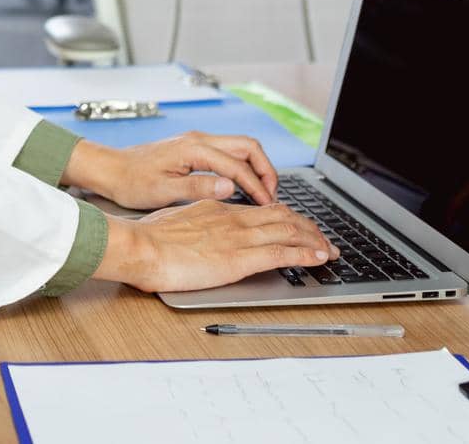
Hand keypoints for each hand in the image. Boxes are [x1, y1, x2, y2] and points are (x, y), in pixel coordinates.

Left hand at [64, 132, 279, 210]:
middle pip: (248, 146)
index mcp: (193, 148)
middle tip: (273, 195)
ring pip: (240, 147)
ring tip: (263, 193)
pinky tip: (243, 187)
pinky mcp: (194, 149)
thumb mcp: (163, 191)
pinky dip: (243, 167)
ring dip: (256, 167)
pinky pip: (229, 153)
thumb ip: (198, 187)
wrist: (110, 170)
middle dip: (266, 169)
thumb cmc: (131, 182)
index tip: (268, 204)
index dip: (257, 185)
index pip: (238, 165)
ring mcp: (197, 142)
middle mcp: (198, 140)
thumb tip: (230, 186)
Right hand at [94, 200, 338, 291]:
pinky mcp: (240, 258)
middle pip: (282, 216)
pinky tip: (319, 257)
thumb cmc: (146, 239)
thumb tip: (195, 234)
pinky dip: (306, 254)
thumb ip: (192, 226)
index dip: (284, 216)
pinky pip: (283, 252)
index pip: (260, 209)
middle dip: (308, 227)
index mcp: (215, 209)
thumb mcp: (173, 223)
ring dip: (314, 240)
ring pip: (289, 231)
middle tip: (323, 239)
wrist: (139, 246)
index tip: (295, 225)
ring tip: (330, 249)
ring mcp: (238, 237)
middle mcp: (232, 218)